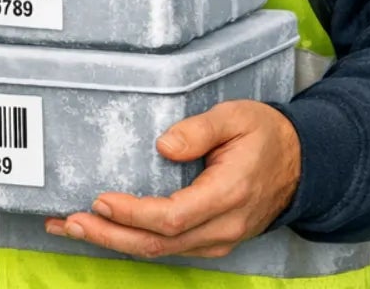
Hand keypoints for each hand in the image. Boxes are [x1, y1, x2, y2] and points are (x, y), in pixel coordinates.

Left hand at [46, 100, 300, 258]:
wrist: (302, 164)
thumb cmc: (265, 136)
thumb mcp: (237, 118)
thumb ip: (201, 129)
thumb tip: (164, 145)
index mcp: (229, 195)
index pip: (174, 217)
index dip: (134, 213)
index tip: (101, 200)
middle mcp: (223, 226)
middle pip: (159, 242)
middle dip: (109, 235)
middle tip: (68, 222)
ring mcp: (217, 239)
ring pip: (159, 251)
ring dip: (112, 241)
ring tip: (67, 226)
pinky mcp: (209, 240)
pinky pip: (166, 248)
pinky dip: (129, 240)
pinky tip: (99, 230)